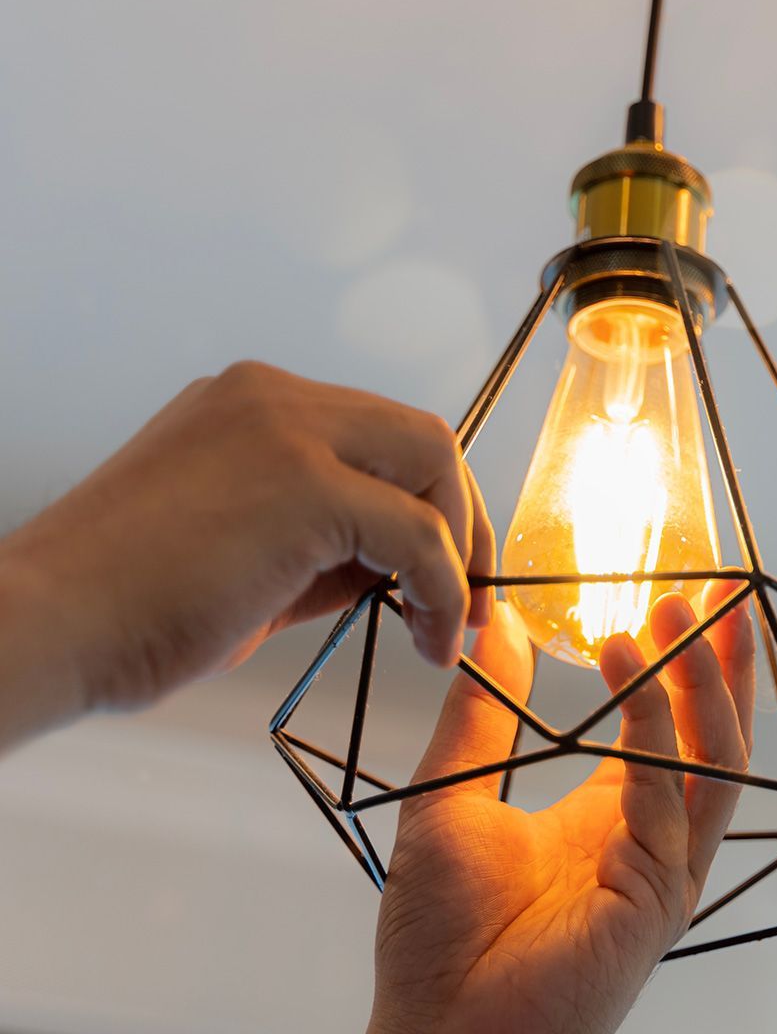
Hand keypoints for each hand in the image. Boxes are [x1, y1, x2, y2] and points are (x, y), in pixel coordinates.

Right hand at [0, 361, 490, 749]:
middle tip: (472, 595)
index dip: (426, 500)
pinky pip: (417, 534)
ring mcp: (288, 431)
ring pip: (433, 467)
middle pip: (420, 436)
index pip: (377, 433)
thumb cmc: (125, 609)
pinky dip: (444, 589)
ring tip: (452, 626)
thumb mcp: (247, 556)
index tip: (445, 567)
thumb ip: (327, 546)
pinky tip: (432, 639)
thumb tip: (404, 569)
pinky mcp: (306, 486)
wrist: (44, 628)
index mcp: (250, 405)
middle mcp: (271, 398)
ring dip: (460, 552)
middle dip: (462, 517)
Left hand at [369, 580, 755, 1033]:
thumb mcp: (448, 798)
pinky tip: (630, 672)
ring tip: (679, 615)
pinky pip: (667, 799)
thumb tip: (495, 629)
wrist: (434, 1031)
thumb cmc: (438, 941)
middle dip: (722, 661)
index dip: (683, 663)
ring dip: (704, 684)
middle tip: (716, 589)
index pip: (670, 727)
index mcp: (612, 818)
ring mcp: (664, 871)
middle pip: (715, 737)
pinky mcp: (656, 898)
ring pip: (714, 763)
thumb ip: (480, 716)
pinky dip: (653, 730)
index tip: (684, 596)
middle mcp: (652, 841)